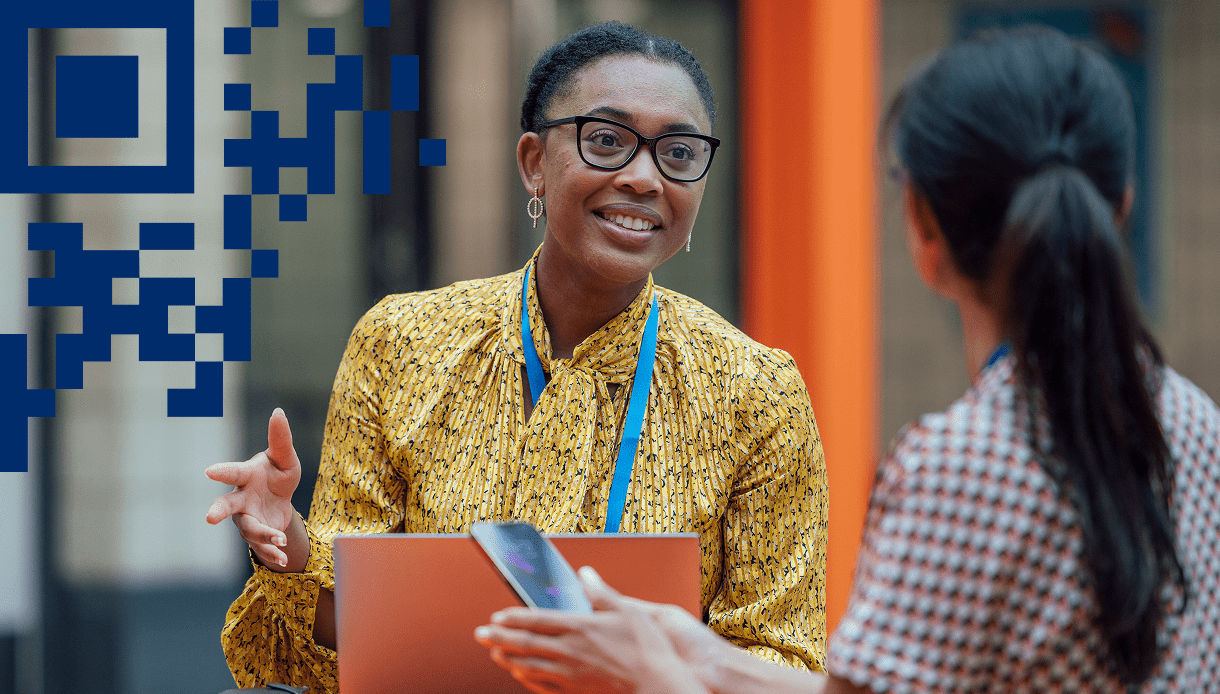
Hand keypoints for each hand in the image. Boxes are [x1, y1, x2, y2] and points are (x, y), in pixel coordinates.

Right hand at [205, 408, 302, 569]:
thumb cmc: (278, 474)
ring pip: (248, 529)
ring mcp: (246, 519)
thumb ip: (280, 439)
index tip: (209, 471)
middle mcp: (241, 499)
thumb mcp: (286, 458)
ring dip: (263, 535)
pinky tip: (282, 558)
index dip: (222, 472)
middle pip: (225, 505)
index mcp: (246, 476)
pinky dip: (271, 552)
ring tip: (279, 540)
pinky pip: (261, 546)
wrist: (281, 500)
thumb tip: (278, 411)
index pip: (233, 472)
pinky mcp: (256, 536)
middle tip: (209, 517)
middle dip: (218, 510)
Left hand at [474, 566, 711, 693]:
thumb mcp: (627, 613)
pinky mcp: (576, 692)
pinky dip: (527, 679)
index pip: (537, 620)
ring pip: (529, 666)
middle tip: (480, 634)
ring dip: (508, 659)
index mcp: (580, 628)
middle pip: (525, 644)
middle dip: (499, 638)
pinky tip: (520, 675)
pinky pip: (543, 686)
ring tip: (494, 653)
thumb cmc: (647, 651)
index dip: (513, 618)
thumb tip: (586, 573)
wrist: (657, 687)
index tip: (496, 616)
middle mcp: (570, 652)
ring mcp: (571, 675)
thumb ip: (602, 593)